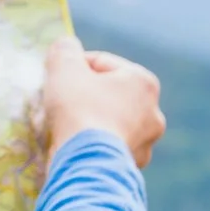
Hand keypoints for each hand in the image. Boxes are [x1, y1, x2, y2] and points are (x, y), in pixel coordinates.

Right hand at [42, 36, 163, 167]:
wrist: (86, 161)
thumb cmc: (78, 108)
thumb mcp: (64, 66)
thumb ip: (65, 49)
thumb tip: (66, 45)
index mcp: (143, 82)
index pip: (101, 63)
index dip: (74, 67)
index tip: (55, 78)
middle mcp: (153, 112)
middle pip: (109, 94)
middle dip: (86, 95)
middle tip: (61, 102)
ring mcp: (146, 143)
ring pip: (111, 122)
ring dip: (92, 120)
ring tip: (67, 126)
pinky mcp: (132, 165)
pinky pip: (108, 147)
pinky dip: (94, 144)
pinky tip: (76, 145)